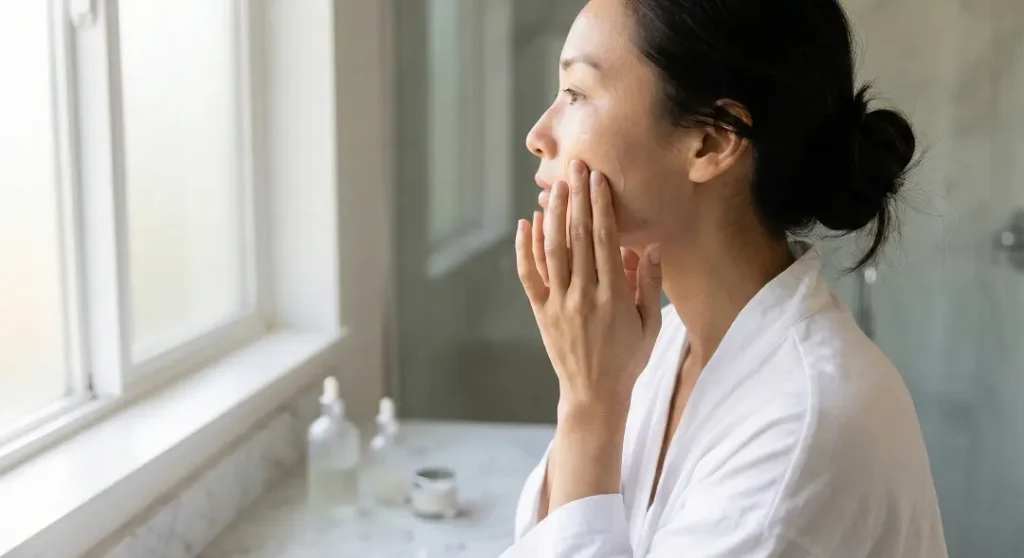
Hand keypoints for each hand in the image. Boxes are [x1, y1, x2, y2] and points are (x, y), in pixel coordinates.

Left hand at [516, 160, 662, 415]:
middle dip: (577, 198)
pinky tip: (526, 223)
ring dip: (552, 215)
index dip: (601, 206)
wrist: (594, 394)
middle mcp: (583, 295)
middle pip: (577, 236)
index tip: (599, 180)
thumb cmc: (628, 358)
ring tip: (554, 187)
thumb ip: (649, 284)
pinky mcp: (541, 311)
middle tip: (577, 168)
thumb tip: (652, 246)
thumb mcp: (650, 324)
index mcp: (613, 296)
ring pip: (552, 250)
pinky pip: (529, 275)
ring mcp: (558, 303)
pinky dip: (525, 248)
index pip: (604, 240)